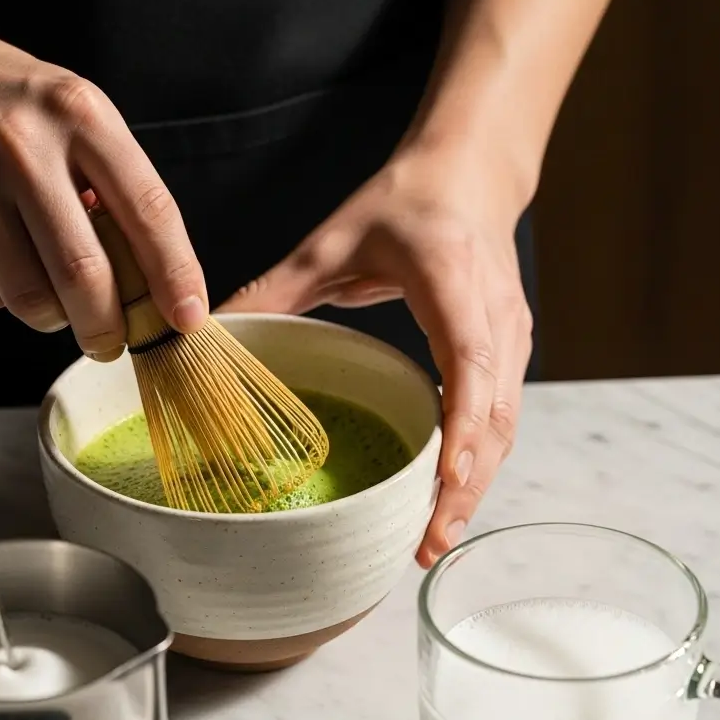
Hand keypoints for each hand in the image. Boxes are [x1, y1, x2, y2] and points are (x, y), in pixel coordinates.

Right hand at [0, 11, 207, 356]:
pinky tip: (2, 259)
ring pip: (32, 298)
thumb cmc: (18, 113)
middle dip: (108, 326)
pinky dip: (6, 295)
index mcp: (81, 117)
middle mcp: (23, 145)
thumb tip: (161, 290)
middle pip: (85, 274)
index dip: (175, 276)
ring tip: (53, 293)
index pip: (149, 212)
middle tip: (112, 341)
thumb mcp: (83, 124)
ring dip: (55, 316)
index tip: (186, 319)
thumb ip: (122, 195)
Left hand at [217, 143, 532, 567]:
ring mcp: (513, 337)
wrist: (468, 176)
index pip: (470, 358)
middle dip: (466, 484)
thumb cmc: (403, 203)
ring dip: (475, 486)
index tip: (447, 477)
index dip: (463, 422)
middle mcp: (496, 314)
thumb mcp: (331, 240)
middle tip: (428, 543)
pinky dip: (478, 463)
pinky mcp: (513, 353)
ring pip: (506, 426)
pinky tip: (446, 499)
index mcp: (451, 278)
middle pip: (496, 413)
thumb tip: (207, 332)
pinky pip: (503, 419)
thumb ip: (272, 287)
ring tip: (434, 539)